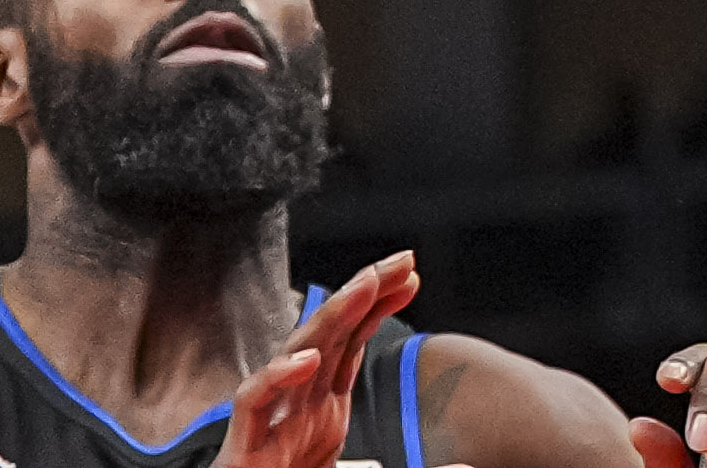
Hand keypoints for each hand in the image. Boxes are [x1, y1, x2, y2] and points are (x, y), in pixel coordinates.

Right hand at [223, 254, 418, 467]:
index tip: (413, 275)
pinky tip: (307, 360)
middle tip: (402, 259)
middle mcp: (296, 409)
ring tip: (366, 285)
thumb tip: (464, 466)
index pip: (351, 343)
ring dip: (328, 317)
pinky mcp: (242, 451)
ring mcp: (269, 426)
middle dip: (362, 292)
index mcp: (322, 411)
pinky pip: (251, 403)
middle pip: (328, 336)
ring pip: (292, 355)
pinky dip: (274, 378)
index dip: (378, 306)